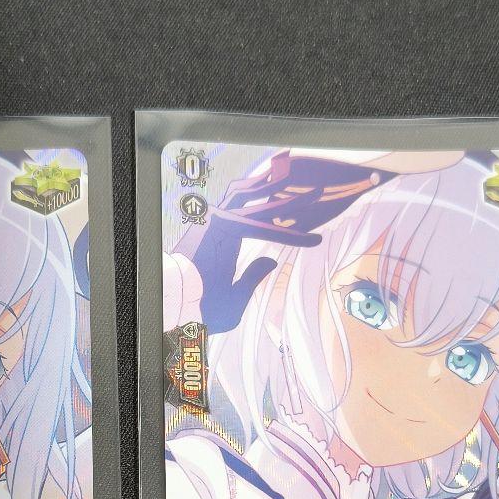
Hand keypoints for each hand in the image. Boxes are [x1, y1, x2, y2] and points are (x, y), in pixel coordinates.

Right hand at [184, 153, 393, 333]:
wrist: (179, 310)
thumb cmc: (201, 310)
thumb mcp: (234, 296)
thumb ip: (251, 277)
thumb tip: (270, 261)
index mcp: (220, 237)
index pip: (254, 216)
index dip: (281, 218)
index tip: (307, 225)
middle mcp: (220, 223)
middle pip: (257, 197)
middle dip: (286, 190)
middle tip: (315, 188)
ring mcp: (220, 221)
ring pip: (261, 202)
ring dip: (291, 199)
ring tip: (319, 194)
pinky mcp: (223, 228)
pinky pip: (262, 227)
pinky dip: (287, 229)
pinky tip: (310, 231)